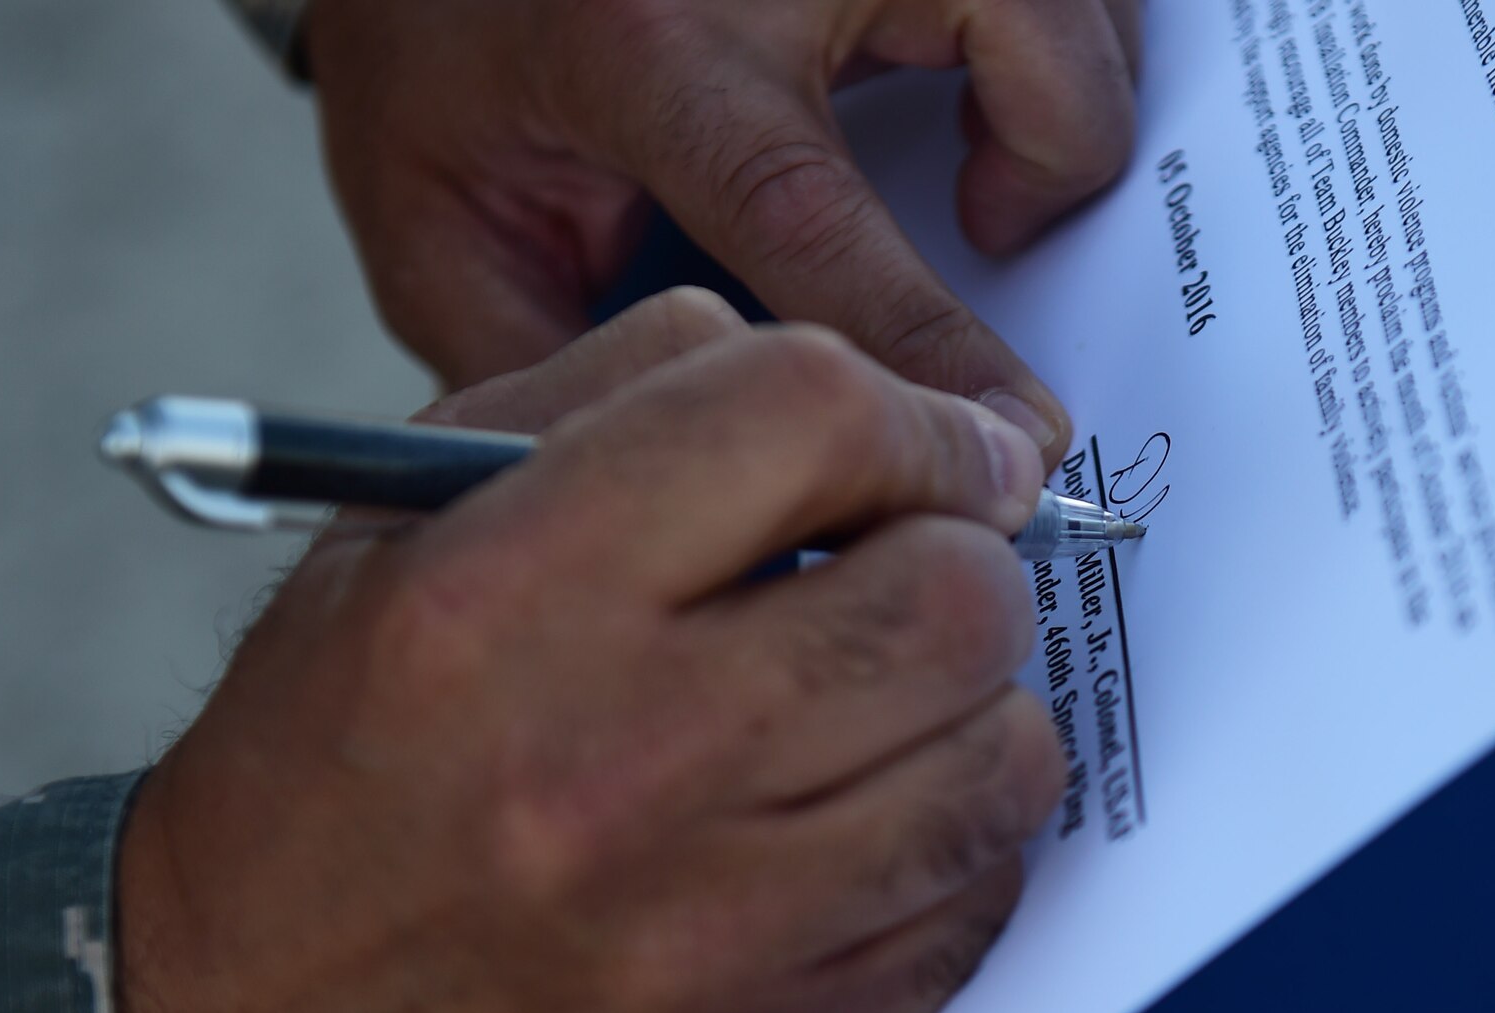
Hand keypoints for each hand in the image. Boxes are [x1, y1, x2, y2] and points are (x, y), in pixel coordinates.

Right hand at [114, 289, 1067, 1012]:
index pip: (809, 417)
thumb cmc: (314, 780)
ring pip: (999, 761)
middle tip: (920, 578)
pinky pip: (973, 913)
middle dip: (966, 562)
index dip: (917, 419)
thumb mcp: (389, 533)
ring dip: (973, 711)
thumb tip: (832, 389)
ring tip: (890, 712)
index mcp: (505, 596)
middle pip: (953, 595)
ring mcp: (706, 933)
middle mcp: (615, 762)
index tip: (948, 454)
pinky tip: (867, 833)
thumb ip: (604, 397)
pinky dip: (954, 852)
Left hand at [303, 0, 1141, 459]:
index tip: (1016, 438)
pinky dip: (1046, 32)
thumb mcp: (435, 226)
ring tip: (976, 154)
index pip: (824, 226)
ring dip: (1062, 92)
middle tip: (989, 226)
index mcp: (646, 49)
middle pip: (1031, 49)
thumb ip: (547, 366)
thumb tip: (681, 485)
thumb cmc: (431, 42)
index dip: (938, 351)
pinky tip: (968, 68)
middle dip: (1054, 167)